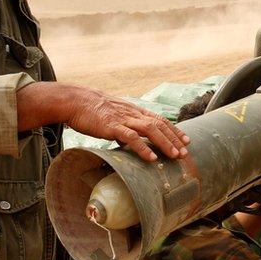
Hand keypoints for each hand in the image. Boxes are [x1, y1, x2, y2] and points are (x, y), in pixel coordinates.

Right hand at [17, 82, 189, 161]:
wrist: (75, 101)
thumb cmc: (92, 111)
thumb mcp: (114, 117)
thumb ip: (124, 128)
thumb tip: (129, 142)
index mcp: (134, 111)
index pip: (160, 119)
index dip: (174, 130)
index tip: (186, 141)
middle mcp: (133, 113)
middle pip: (160, 124)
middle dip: (174, 138)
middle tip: (186, 152)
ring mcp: (123, 119)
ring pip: (150, 130)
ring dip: (165, 143)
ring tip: (175, 156)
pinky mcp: (112, 126)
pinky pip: (131, 137)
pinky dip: (143, 148)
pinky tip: (152, 158)